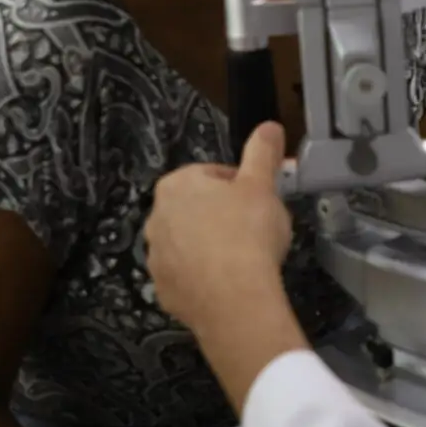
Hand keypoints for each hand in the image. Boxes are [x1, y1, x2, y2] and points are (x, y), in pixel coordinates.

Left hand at [145, 123, 293, 338]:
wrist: (235, 300)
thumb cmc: (247, 233)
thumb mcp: (262, 184)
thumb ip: (263, 152)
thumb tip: (269, 127)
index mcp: (176, 185)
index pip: (211, 175)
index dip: (240, 186)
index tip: (259, 200)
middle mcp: (156, 219)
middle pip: (197, 209)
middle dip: (223, 215)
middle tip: (254, 228)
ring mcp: (156, 258)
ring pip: (190, 244)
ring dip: (212, 246)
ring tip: (245, 258)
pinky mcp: (163, 291)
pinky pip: (187, 276)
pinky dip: (206, 277)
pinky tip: (231, 282)